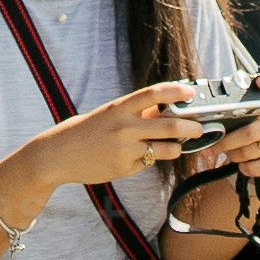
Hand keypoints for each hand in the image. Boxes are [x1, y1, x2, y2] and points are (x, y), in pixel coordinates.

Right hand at [6, 83, 207, 207]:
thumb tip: (166, 110)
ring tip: (178, 146)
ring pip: (167, 148)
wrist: (58, 154)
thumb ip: (136, 113)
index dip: (176, 91)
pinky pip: (149, 163)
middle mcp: (125, 126)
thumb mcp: (110, 114)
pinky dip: (152, 160)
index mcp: (120, 107)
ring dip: (178, 148)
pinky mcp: (125, 168)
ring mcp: (126, 149)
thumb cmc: (87, 131)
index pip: (154, 94)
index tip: (192, 92)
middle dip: (192, 127)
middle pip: (171, 124)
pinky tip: (143, 158)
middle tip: (201, 129)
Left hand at [176, 75, 259, 198]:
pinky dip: (245, 168)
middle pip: (251, 131)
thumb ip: (233, 114)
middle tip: (214, 146)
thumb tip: (204, 118)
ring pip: (252, 151)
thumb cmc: (248, 135)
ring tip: (232, 154)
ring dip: (235, 155)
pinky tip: (245, 164)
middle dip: (228, 142)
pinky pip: (256, 167)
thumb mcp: (243, 121)